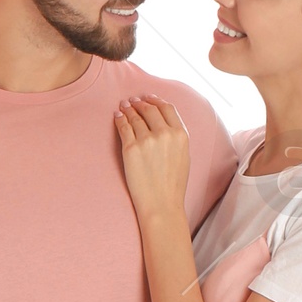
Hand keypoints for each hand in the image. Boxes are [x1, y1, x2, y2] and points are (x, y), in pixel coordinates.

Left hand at [115, 96, 190, 223]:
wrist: (162, 203)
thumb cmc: (173, 184)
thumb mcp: (184, 156)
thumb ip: (176, 137)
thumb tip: (163, 123)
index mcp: (181, 135)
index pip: (167, 108)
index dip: (156, 100)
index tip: (149, 98)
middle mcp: (164, 133)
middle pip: (150, 109)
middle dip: (140, 102)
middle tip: (133, 100)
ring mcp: (146, 140)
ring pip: (135, 116)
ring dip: (128, 108)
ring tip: (124, 106)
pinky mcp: (130, 148)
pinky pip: (123, 126)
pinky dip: (119, 118)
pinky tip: (118, 116)